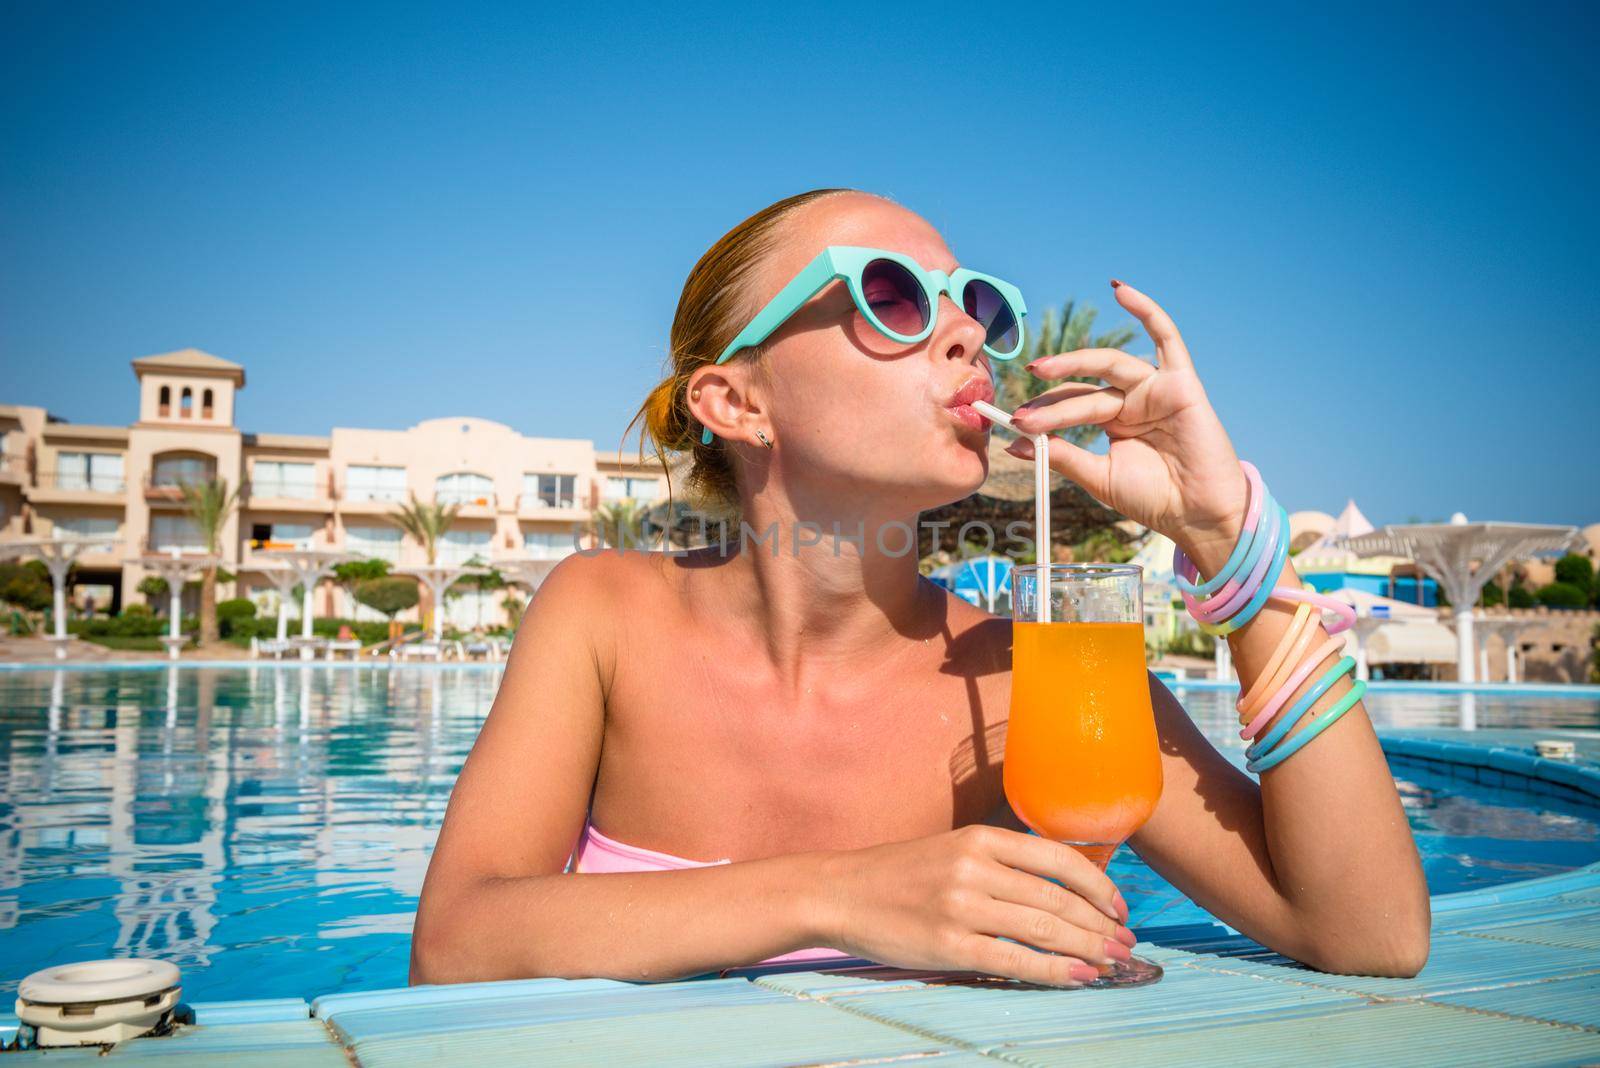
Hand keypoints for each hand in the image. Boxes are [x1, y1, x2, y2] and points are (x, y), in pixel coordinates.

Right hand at [814, 824, 1136, 986]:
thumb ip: (1001, 863)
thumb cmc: (899, 875)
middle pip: (1057, 897)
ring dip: (1087, 948)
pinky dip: (1054, 971)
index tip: (1119, 908)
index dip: (1098, 885)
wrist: (840, 894)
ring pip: (1044, 928)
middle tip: (1126, 945)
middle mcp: (974, 867)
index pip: (1058, 857)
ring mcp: (961, 906)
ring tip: (1112, 963)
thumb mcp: (952, 850)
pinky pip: (1015, 960)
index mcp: (979, 838)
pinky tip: (1078, 978)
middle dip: (1100, 924)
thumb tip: (1062, 892)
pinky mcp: (949, 945)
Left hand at [1006, 281, 1249, 571]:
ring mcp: (1156, 388)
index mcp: (1114, 421)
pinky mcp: (1181, 382)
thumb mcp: (1098, 477)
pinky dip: (1146, 310)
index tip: (1013, 425)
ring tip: (1041, 369)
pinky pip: (1166, 336)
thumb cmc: (1153, 499)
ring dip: (1074, 362)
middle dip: (1052, 398)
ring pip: (1109, 366)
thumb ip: (1062, 456)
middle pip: (1085, 389)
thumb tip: (1015, 444)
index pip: (1071, 404)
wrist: (1197, 515)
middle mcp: (1133, 400)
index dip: (1043, 412)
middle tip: (1022, 412)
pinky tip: (1120, 291)